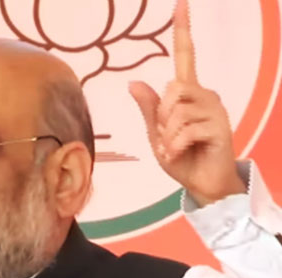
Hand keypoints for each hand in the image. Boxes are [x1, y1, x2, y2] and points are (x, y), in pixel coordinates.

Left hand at [129, 0, 244, 205]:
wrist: (202, 183)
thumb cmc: (181, 157)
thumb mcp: (156, 134)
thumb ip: (148, 110)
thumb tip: (133, 82)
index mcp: (188, 94)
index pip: (186, 55)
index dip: (182, 29)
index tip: (180, 3)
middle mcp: (206, 95)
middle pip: (173, 89)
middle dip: (162, 117)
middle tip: (166, 138)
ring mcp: (215, 110)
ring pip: (177, 111)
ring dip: (167, 136)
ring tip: (173, 148)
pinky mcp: (221, 127)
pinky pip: (186, 131)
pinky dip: (175, 146)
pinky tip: (178, 154)